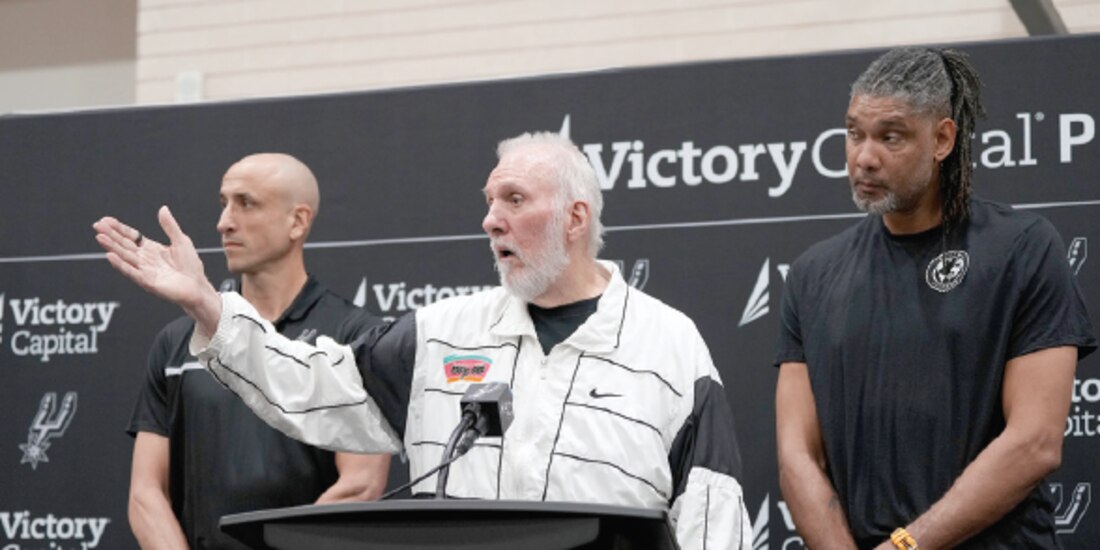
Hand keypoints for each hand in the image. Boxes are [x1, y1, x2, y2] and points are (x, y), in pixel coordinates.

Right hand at [93, 206, 220, 331]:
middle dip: (110, 235)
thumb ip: (170, 226)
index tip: (106, 220)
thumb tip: (163, 208)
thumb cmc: (191, 266)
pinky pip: (131, 272)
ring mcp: (144, 270)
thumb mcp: (181, 241)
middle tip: (97, 226)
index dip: (119, 228)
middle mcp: (144, 259)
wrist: (198, 286)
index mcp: (150, 249)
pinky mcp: (147, 282)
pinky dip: (120, 264)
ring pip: (124, 257)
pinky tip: (110, 256)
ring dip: (112, 247)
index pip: (131, 236)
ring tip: (100, 237)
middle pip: (124, 245)